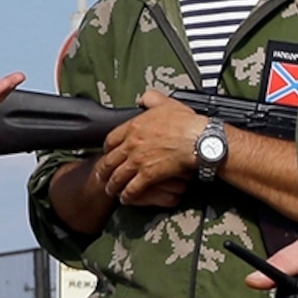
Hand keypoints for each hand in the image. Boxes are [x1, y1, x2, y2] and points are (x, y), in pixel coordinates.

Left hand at [92, 91, 204, 208]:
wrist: (198, 139)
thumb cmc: (186, 122)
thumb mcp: (166, 103)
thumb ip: (151, 99)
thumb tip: (144, 99)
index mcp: (133, 127)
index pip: (110, 139)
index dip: (107, 149)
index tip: (107, 153)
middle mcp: (131, 144)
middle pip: (109, 160)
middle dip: (103, 170)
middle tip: (100, 176)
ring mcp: (138, 161)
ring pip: (117, 176)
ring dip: (112, 185)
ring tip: (111, 190)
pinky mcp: (148, 175)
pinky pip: (132, 188)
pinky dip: (127, 195)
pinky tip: (126, 199)